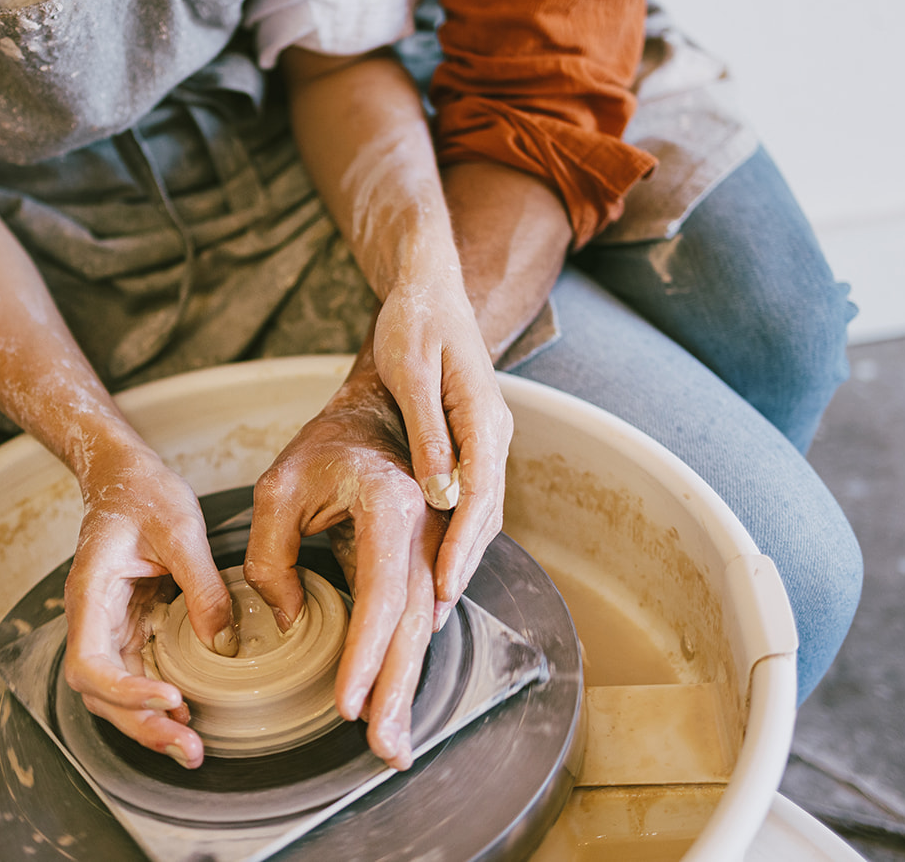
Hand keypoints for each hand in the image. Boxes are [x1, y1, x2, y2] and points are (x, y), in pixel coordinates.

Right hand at [61, 449, 234, 768]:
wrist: (125, 475)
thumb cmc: (142, 492)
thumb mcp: (181, 530)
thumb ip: (202, 587)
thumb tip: (223, 643)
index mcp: (91, 594)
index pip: (90, 663)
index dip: (125, 692)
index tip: (169, 698)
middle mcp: (92, 618)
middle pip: (101, 692)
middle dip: (141, 725)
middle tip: (187, 747)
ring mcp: (108, 627)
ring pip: (117, 692)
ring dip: (148, 723)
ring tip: (190, 747)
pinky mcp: (129, 627)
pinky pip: (138, 673)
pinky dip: (157, 701)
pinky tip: (187, 716)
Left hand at [245, 365, 449, 769]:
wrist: (380, 411)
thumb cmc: (327, 446)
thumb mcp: (277, 489)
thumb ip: (270, 555)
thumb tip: (287, 618)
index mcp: (391, 505)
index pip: (382, 591)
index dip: (366, 652)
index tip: (347, 702)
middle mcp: (427, 530)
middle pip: (415, 625)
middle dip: (397, 691)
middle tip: (384, 749)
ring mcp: (436, 547)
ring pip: (424, 630)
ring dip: (405, 688)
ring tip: (392, 745)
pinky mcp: (430, 561)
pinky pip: (420, 619)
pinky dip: (406, 663)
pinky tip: (393, 700)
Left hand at [371, 278, 512, 623]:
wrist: (428, 289)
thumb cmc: (412, 324)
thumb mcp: (411, 372)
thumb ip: (427, 433)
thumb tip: (441, 494)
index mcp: (482, 415)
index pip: (479, 494)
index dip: (461, 545)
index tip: (441, 586)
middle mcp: (493, 432)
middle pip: (485, 512)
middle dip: (462, 564)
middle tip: (433, 615)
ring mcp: (486, 437)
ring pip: (481, 508)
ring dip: (460, 554)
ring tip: (432, 602)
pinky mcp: (472, 439)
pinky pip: (471, 495)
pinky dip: (456, 530)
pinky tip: (433, 557)